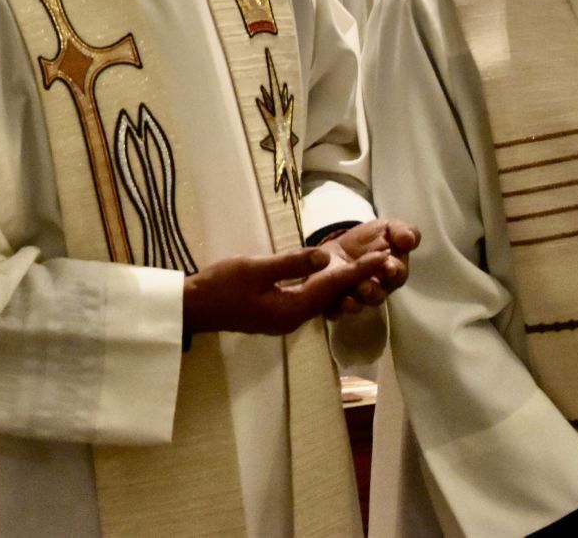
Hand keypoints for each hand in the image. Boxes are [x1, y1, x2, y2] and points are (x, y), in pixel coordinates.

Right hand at [182, 245, 391, 337]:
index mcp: (291, 309)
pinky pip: (309, 300)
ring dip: (344, 283)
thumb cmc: (220, 286)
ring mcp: (285, 319)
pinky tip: (330, 276)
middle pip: (333, 296)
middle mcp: (294, 318)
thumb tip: (325, 257)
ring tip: (366, 267)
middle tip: (383, 260)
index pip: (333, 286)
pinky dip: (324, 287)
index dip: (358, 270)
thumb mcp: (254, 269)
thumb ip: (291, 263)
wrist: (194, 308)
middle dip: (358, 278)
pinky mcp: (277, 315)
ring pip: (323, 299)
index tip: (382, 257)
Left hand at [323, 219, 418, 308]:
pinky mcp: (334, 301)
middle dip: (372, 291)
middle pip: (377, 295)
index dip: (394, 272)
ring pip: (357, 304)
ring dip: (354, 303)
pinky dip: (334, 310)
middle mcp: (375, 289)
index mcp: (391, 272)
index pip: (396, 275)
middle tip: (365, 285)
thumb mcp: (388, 229)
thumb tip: (409, 240)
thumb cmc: (370, 240)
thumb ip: (403, 231)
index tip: (389, 267)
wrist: (340, 245)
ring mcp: (354, 296)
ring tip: (347, 298)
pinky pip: (335, 310)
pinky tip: (331, 307)